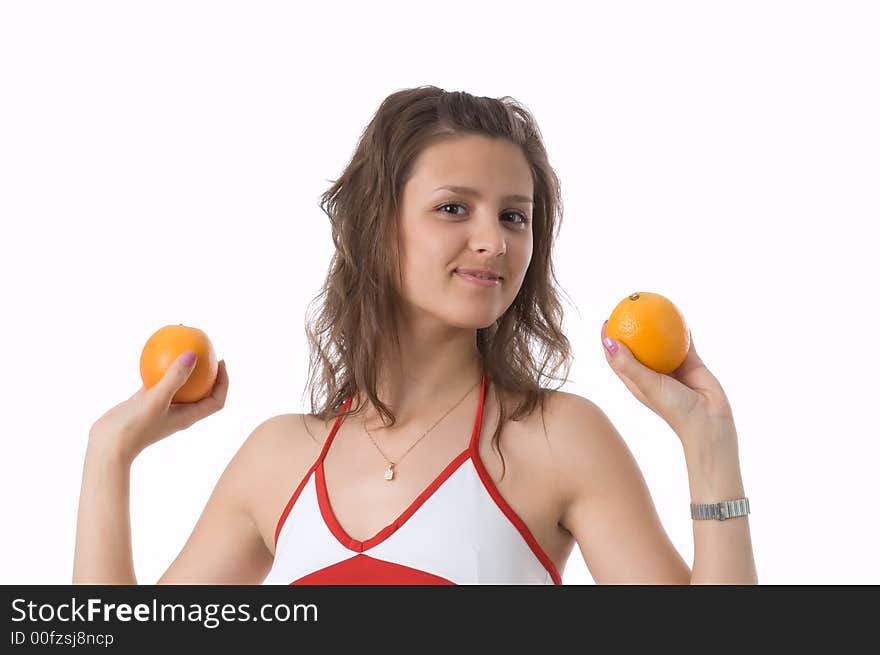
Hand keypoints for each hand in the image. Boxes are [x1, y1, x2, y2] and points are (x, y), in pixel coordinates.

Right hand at [89, 353, 227, 460]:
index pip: (216, 401)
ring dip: (181, 368)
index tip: (221, 361)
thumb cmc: (135, 427)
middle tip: (205, 350)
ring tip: (180, 346)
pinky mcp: (145, 403)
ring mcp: (161, 408)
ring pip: (177, 385)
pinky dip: (158, 369)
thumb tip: (193, 354)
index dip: (224, 382)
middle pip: (201, 391)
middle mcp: (178, 412)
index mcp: (188, 416)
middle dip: (206, 371)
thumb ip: (175, 377)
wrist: (107, 446)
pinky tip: (153, 351)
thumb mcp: (156, 400)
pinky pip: (156, 382)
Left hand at [601, 320, 734, 447]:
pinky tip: (679, 313)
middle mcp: (652, 373)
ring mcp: (671, 367)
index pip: (617, 357)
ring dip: (656, 326)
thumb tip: (608, 341)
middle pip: (637, 346)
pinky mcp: (691, 363)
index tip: (606, 321)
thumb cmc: (673, 407)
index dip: (609, 340)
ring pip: (661, 342)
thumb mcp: (646, 385)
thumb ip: (628, 364)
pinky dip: (682, 329)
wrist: (709, 421)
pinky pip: (685, 342)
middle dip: (631, 328)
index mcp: (636, 381)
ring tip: (652, 305)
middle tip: (628, 307)